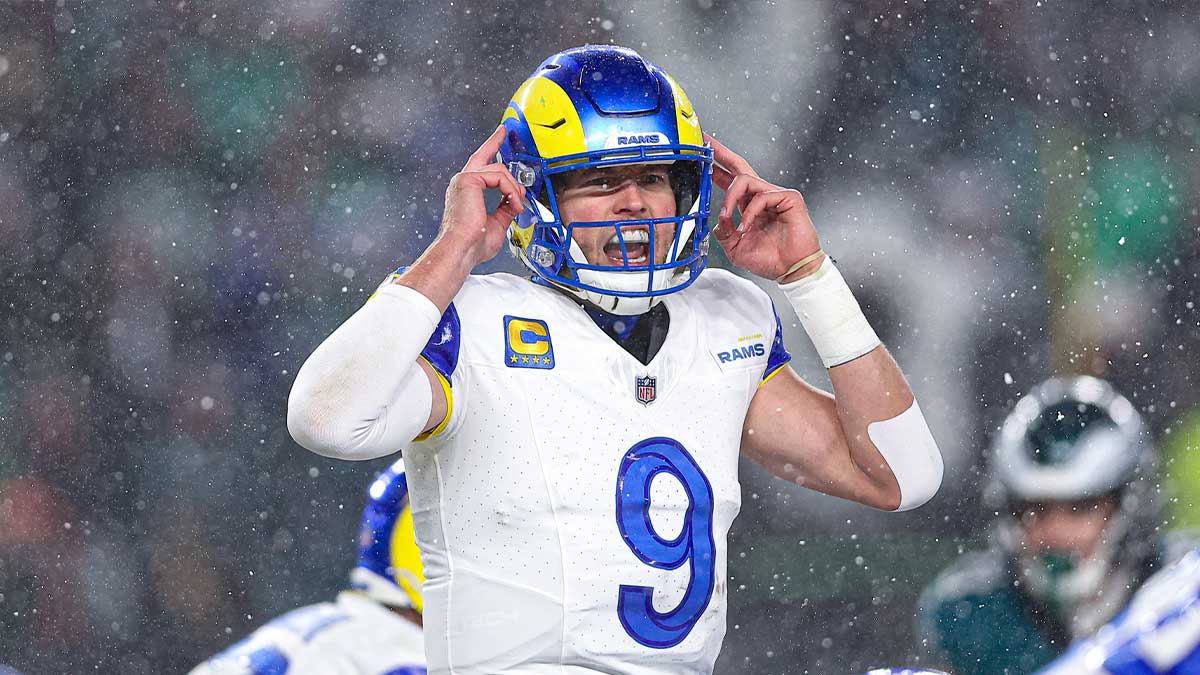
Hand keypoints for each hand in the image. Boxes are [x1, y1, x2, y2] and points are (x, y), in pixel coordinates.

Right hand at [438, 125, 526, 269]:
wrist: (462, 250)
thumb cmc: (472, 244)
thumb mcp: (497, 223)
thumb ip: (505, 209)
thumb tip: (515, 201)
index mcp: (467, 192)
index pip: (480, 167)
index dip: (490, 150)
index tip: (498, 139)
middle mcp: (463, 183)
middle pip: (483, 155)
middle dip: (495, 141)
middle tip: (504, 131)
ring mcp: (464, 179)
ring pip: (500, 171)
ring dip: (515, 189)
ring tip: (518, 206)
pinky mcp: (469, 180)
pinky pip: (500, 177)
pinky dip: (512, 191)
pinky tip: (514, 204)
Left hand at [708, 134, 823, 280]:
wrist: (791, 270)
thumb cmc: (770, 260)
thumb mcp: (736, 248)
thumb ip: (723, 232)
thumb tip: (719, 217)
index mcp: (748, 206)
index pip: (730, 181)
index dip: (716, 168)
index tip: (703, 155)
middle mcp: (761, 196)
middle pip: (740, 167)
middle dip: (721, 153)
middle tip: (707, 142)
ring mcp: (776, 195)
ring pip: (746, 180)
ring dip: (730, 198)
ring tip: (727, 216)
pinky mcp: (789, 198)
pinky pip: (761, 196)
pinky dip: (749, 213)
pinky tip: (747, 227)